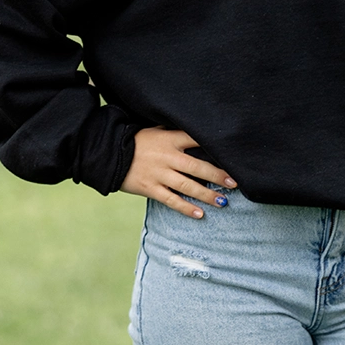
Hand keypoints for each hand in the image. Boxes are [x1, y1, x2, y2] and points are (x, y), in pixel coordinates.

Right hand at [121, 127, 235, 217]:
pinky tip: (199, 214)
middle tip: (234, 183)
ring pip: (188, 186)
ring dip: (207, 195)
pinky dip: (185, 208)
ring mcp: (159, 174)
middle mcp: (167, 157)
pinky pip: (171, 200)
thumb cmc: (137, 141)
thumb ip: (174, 133)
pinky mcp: (150, 188)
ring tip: (223, 202)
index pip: (197, 140)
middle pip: (197, 167)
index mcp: (170, 139)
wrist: (109, 153)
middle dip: (218, 175)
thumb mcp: (156, 130)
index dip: (215, 147)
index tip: (232, 154)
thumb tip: (196, 131)